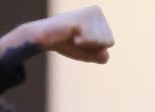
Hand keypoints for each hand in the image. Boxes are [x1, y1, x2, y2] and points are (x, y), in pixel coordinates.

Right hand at [0, 5, 114, 64]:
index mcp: (100, 17)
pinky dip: (80, 43)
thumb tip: (105, 53)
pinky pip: (91, 41)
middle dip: (92, 47)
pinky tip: (70, 33)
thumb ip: (102, 57)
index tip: (81, 40)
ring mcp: (90, 13)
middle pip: (108, 42)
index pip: (110, 42)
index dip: (95, 48)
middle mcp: (97, 11)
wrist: (44, 38)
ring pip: (102, 42)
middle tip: (76, 38)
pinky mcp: (82, 18)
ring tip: (73, 34)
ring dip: (86, 44)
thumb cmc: (66, 44)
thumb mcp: (89, 54)